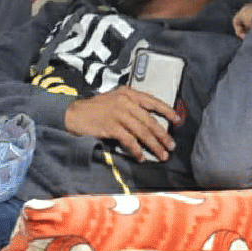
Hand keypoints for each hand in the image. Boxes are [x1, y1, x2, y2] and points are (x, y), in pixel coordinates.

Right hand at [64, 87, 180, 160]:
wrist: (73, 113)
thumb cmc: (94, 109)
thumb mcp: (114, 100)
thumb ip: (130, 106)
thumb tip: (149, 122)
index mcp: (128, 93)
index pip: (152, 101)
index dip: (166, 111)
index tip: (177, 120)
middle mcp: (125, 101)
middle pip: (149, 120)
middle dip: (163, 135)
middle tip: (171, 146)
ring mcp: (118, 113)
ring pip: (142, 131)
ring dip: (154, 145)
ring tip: (161, 155)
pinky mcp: (111, 126)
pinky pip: (129, 140)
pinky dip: (137, 150)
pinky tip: (141, 157)